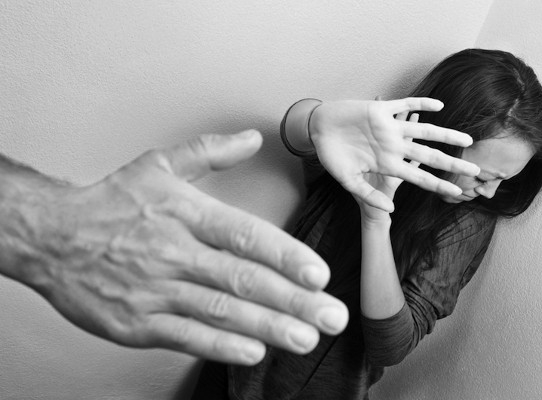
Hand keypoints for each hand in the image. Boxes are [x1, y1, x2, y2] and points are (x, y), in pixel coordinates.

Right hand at [17, 130, 347, 364]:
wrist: (50, 236)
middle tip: (331, 314)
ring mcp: (156, 290)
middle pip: (242, 279)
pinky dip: (222, 345)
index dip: (285, 256)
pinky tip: (254, 351)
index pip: (245, 236)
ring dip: (268, 326)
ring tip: (306, 336)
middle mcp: (174, 252)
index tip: (318, 273)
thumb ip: (210, 151)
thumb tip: (253, 138)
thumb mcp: (159, 164)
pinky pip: (186, 336)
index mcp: (185, 214)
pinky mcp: (137, 322)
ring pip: (220, 311)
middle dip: (293, 299)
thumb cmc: (110, 201)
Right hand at [308, 97, 479, 211]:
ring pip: (425, 131)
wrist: (319, 134)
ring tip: (467, 139)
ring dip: (446, 135)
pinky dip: (421, 104)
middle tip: (475, 170)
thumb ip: (370, 196)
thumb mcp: (351, 183)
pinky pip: (405, 104)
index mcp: (389, 165)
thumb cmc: (334, 159)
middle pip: (430, 156)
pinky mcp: (381, 110)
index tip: (458, 192)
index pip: (420, 178)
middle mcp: (394, 147)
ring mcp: (390, 129)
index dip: (438, 185)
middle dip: (452, 163)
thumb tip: (390, 209)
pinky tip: (438, 106)